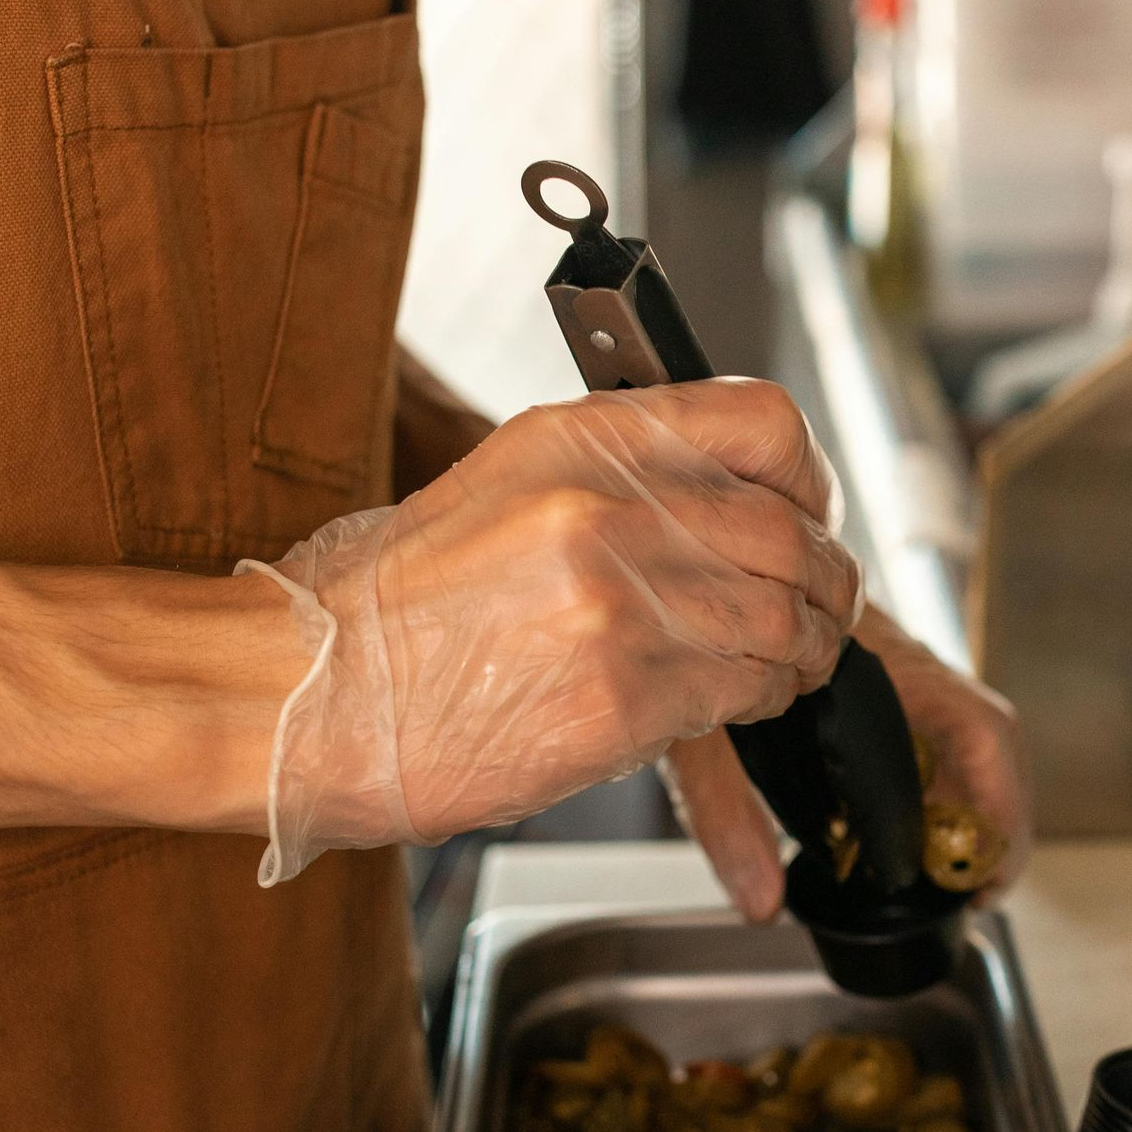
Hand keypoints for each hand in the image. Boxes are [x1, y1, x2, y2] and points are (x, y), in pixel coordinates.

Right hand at [239, 381, 861, 877]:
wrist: (309, 695)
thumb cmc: (391, 610)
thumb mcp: (503, 490)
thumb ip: (618, 482)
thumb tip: (727, 507)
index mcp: (581, 439)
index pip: (763, 424)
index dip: (810, 480)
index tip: (809, 517)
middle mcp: (607, 505)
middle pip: (789, 536)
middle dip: (822, 587)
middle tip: (815, 617)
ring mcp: (616, 600)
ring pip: (781, 621)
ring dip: (800, 654)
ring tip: (780, 670)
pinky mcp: (621, 694)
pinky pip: (740, 693)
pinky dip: (756, 704)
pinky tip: (730, 707)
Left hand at [664, 601, 1029, 922]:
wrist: (691, 560)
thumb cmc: (700, 616)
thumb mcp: (700, 734)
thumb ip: (725, 815)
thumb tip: (760, 903)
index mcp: (883, 670)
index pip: (980, 735)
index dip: (1001, 812)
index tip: (984, 879)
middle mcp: (904, 665)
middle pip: (990, 741)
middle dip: (995, 823)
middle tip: (970, 890)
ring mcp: (898, 668)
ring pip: (967, 737)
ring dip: (967, 805)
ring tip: (939, 870)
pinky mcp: (878, 674)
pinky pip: (933, 731)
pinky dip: (935, 785)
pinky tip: (900, 828)